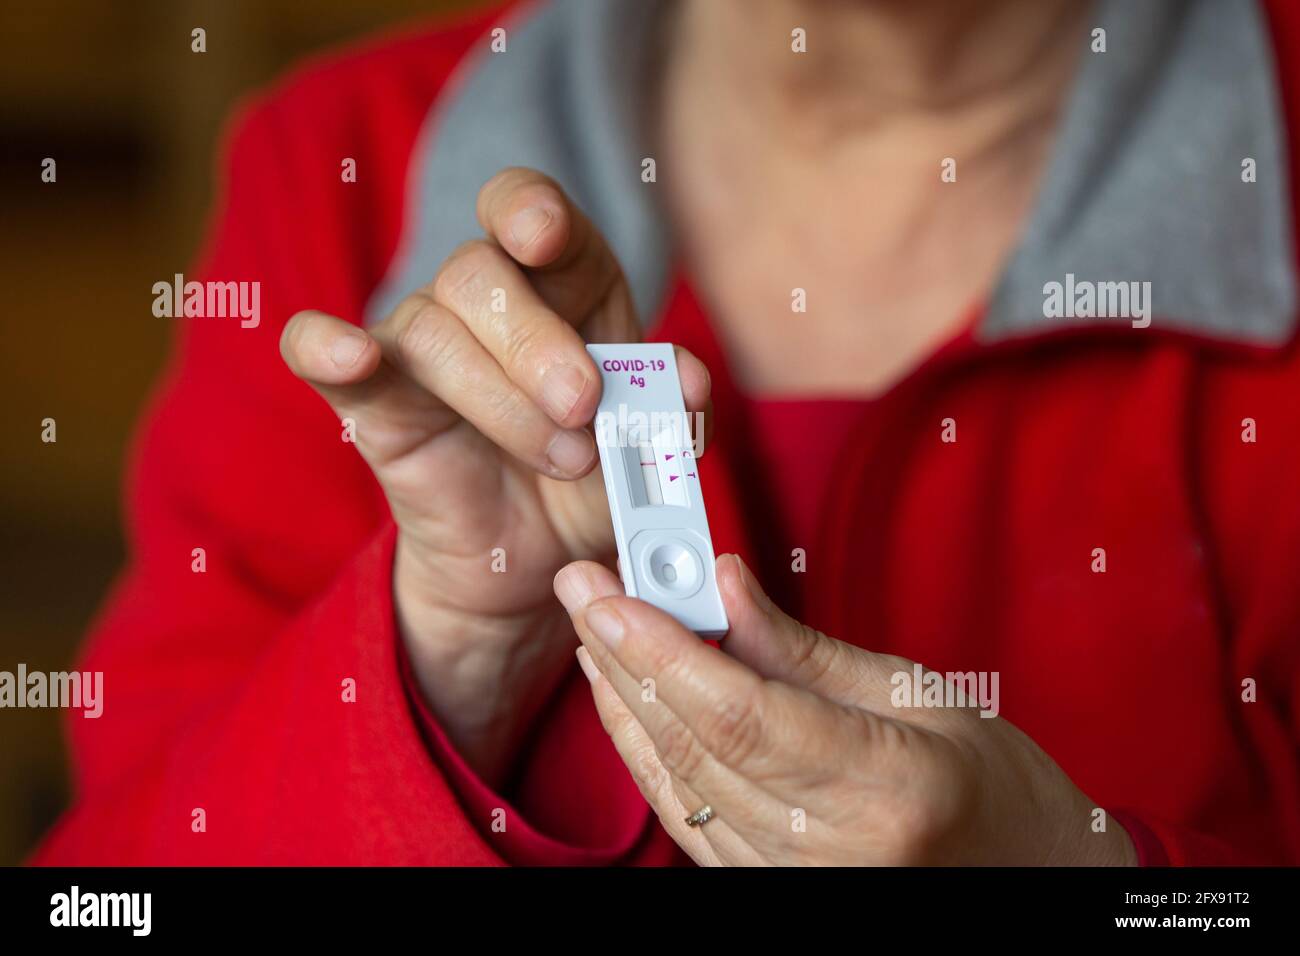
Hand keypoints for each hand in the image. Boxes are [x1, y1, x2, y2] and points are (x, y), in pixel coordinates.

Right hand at [279, 167, 710, 782]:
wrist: (542, 556)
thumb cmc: (597, 479)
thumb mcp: (649, 448)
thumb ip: (672, 411)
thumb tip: (688, 382)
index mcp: (560, 283)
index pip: (526, 210)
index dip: (530, 210)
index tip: (543, 237)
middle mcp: (484, 300)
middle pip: (478, 272)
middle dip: (535, 344)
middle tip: (582, 409)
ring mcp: (421, 347)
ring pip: (431, 329)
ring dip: (500, 401)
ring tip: (562, 456)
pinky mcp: (373, 402)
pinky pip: (320, 353)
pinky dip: (324, 345)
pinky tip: (347, 352)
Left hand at [554, 555, 1136, 865]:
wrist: (1023, 876)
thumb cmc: (993, 785)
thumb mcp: (918, 695)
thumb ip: (805, 649)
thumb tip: (724, 583)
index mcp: (886, 792)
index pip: (742, 717)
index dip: (664, 652)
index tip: (612, 595)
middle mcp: (831, 854)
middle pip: (694, 747)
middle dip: (623, 660)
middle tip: (583, 590)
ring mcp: (794, 884)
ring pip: (674, 786)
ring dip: (624, 702)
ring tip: (595, 628)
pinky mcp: (766, 890)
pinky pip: (685, 817)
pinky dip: (647, 751)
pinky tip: (627, 696)